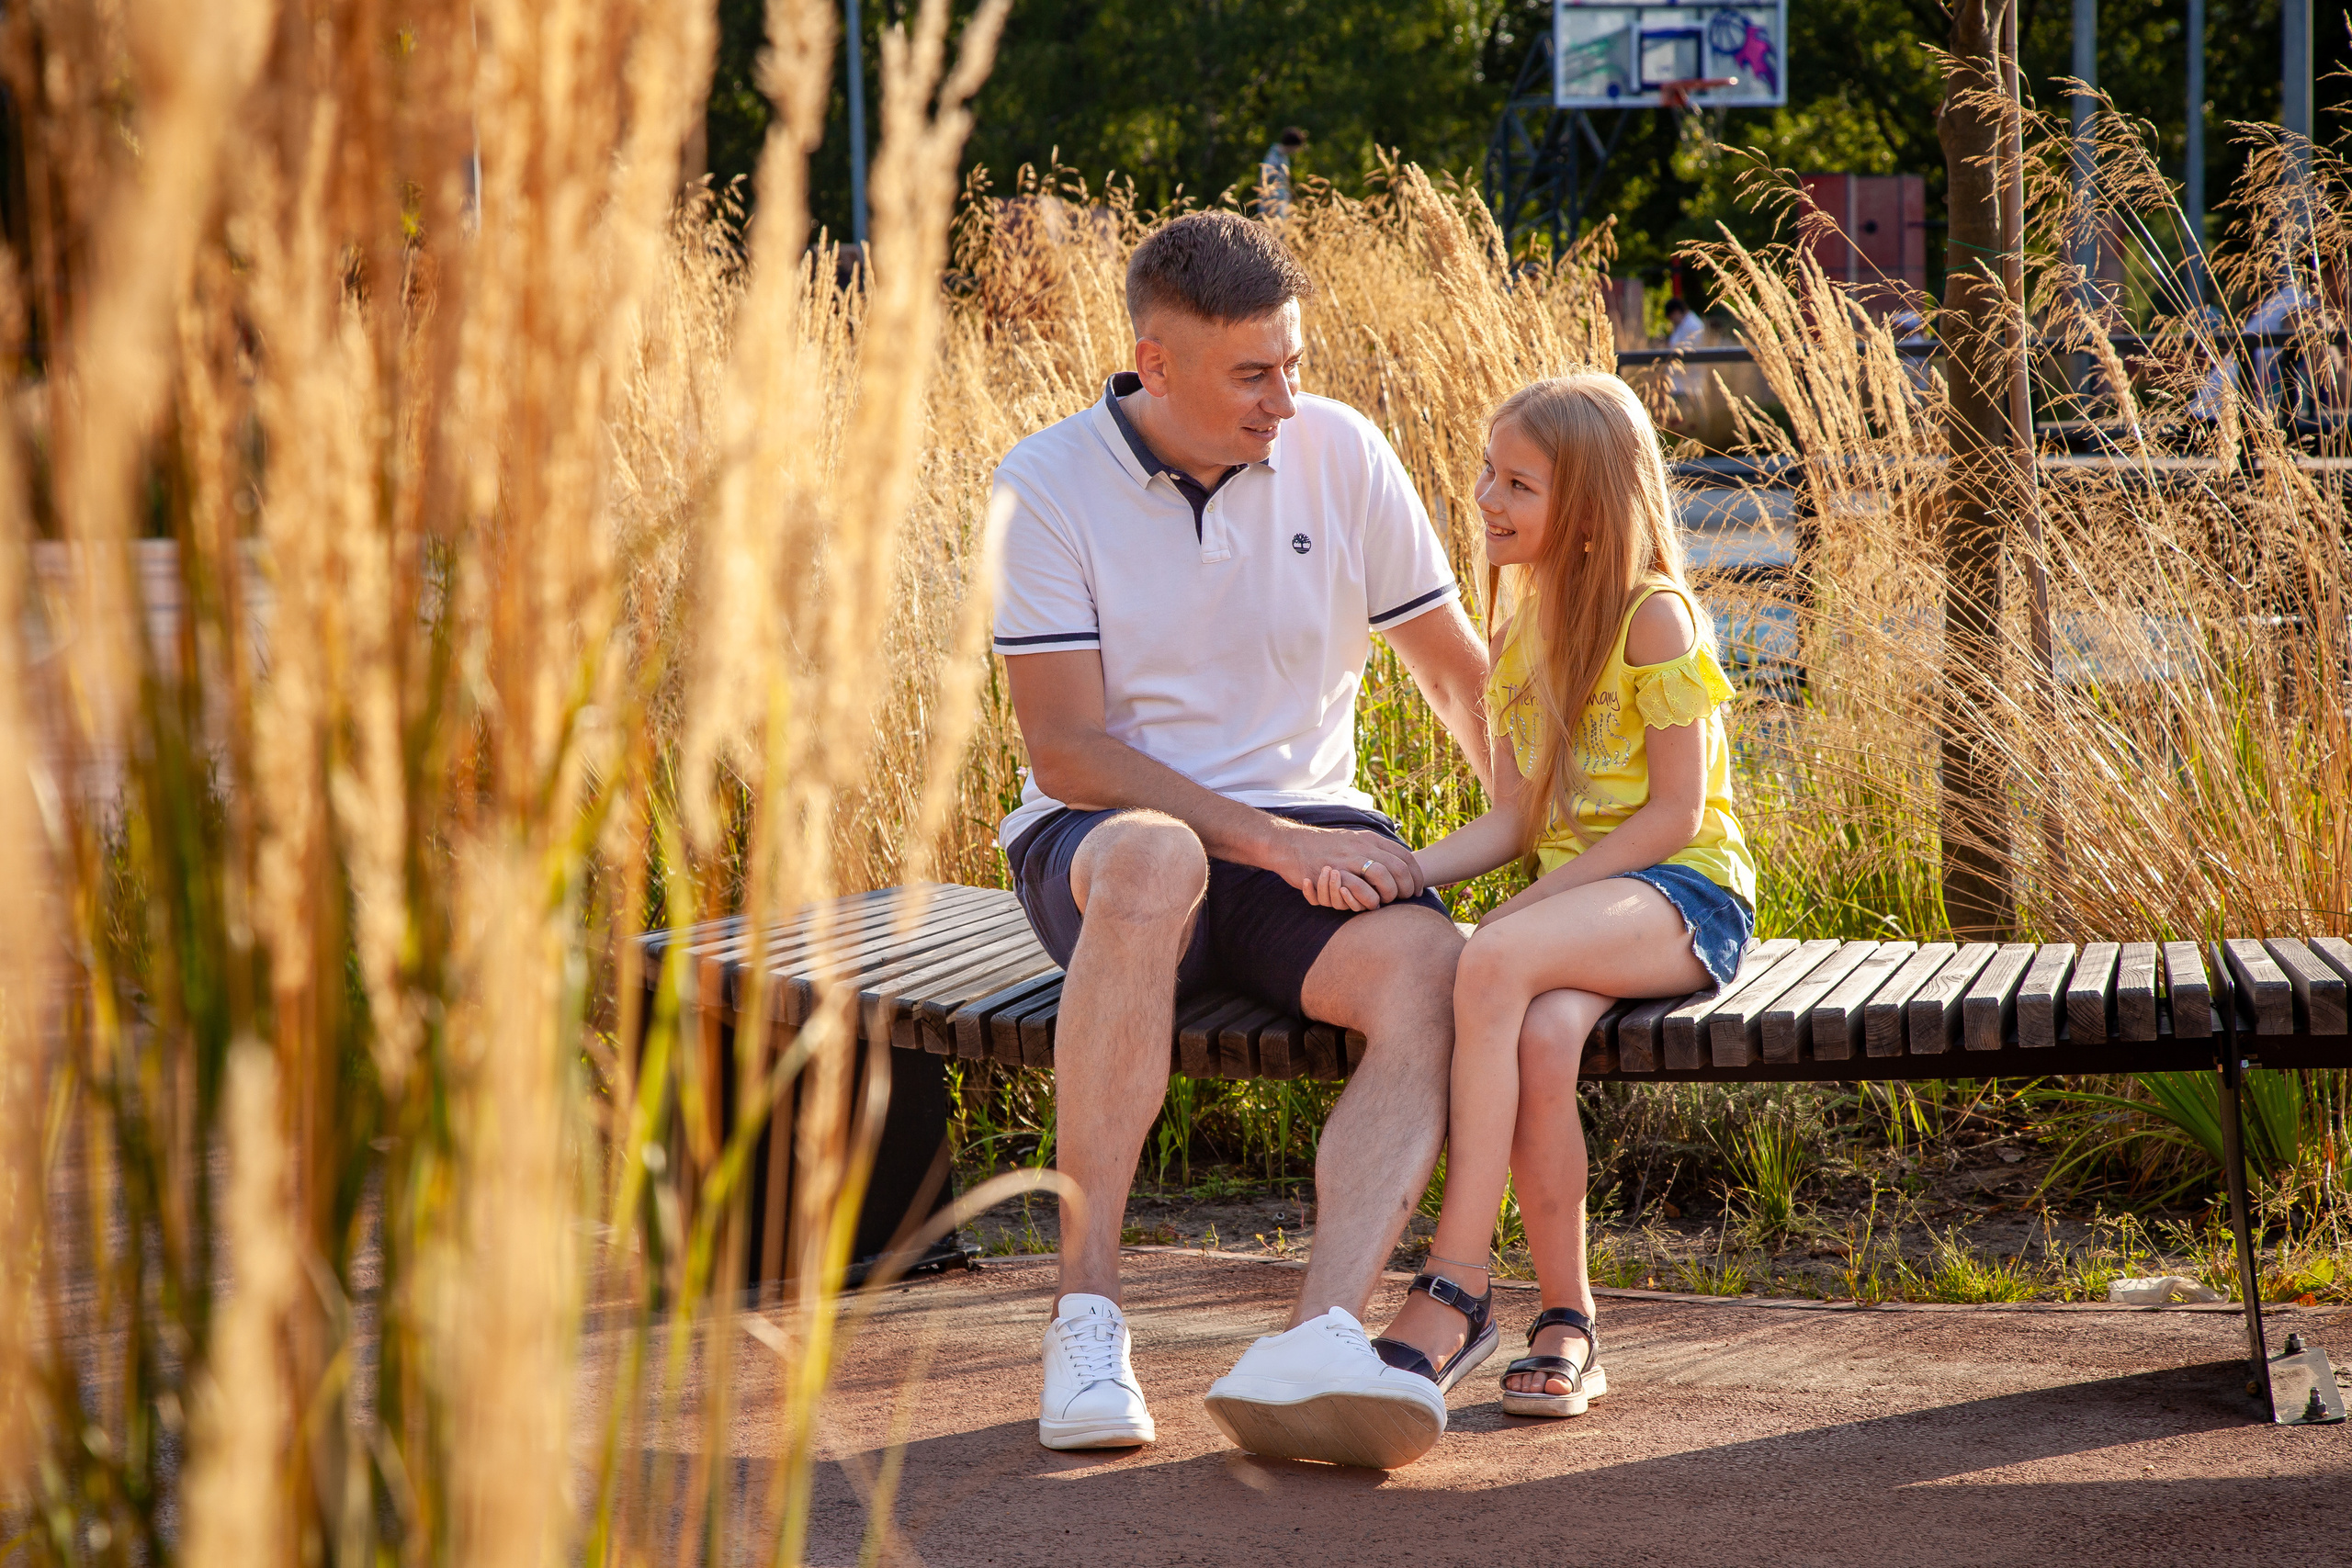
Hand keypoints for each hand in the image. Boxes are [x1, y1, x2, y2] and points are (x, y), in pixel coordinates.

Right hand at [1263, 820, 1422, 908]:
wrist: (1291, 844)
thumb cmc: (1322, 847)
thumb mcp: (1352, 840)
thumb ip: (1373, 849)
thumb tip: (1395, 860)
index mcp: (1370, 839)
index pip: (1404, 856)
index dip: (1415, 875)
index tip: (1417, 888)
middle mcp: (1363, 846)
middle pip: (1399, 868)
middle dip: (1408, 887)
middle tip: (1408, 898)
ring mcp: (1349, 859)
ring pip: (1385, 878)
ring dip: (1392, 894)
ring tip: (1389, 901)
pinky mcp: (1336, 873)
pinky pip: (1363, 889)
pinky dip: (1371, 900)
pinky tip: (1371, 904)